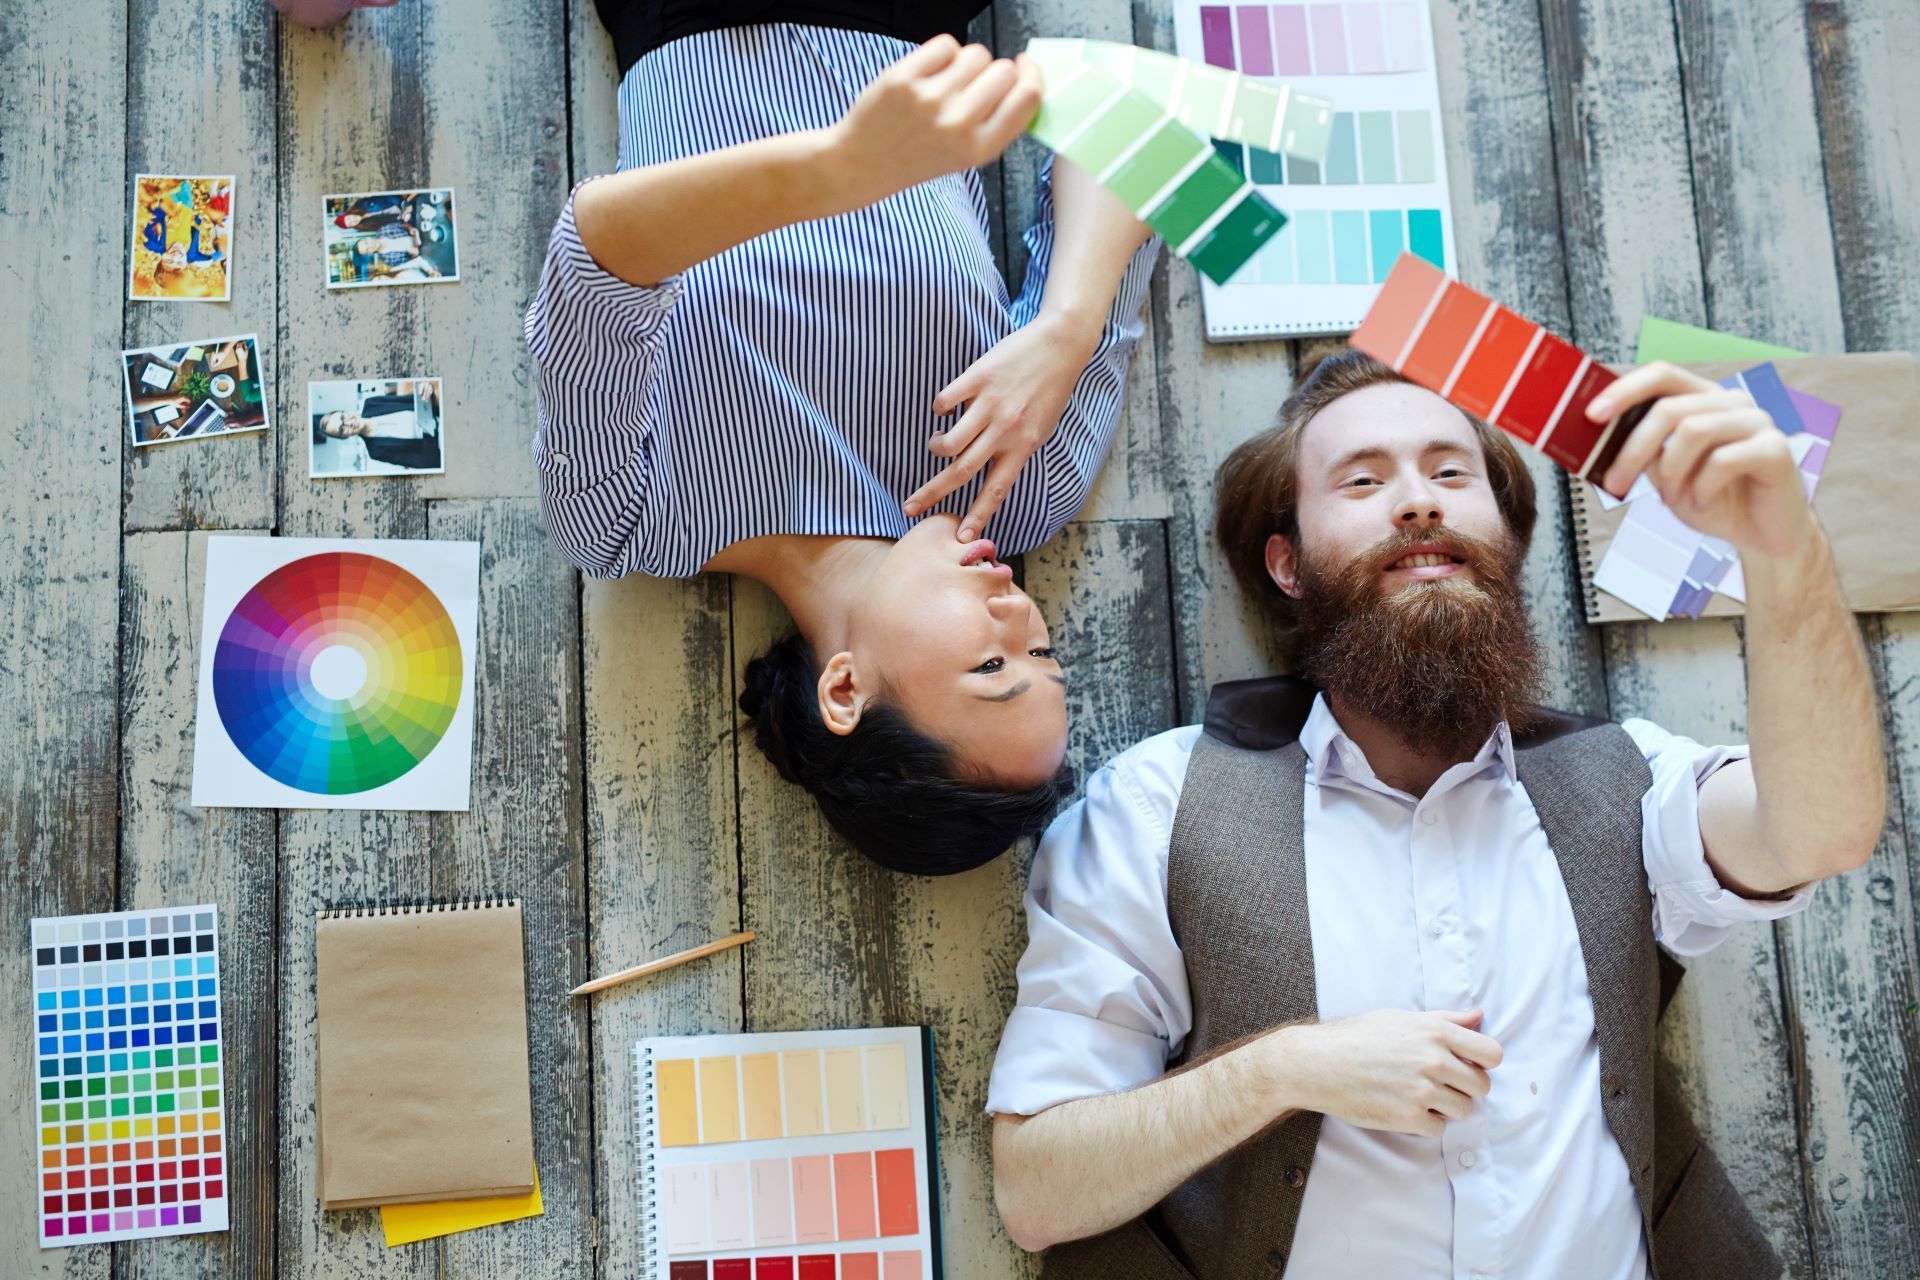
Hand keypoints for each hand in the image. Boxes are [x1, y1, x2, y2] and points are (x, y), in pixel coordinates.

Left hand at [827, 37, 1043, 206]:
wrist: (861, 165)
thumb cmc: (915, 159)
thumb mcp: (965, 156)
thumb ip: (996, 123)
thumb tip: (1024, 81)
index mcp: (979, 148)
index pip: (1027, 97)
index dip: (1031, 75)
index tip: (1024, 67)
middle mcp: (958, 124)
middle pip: (1004, 71)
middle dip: (996, 71)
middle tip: (975, 85)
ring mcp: (930, 99)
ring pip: (976, 54)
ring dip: (968, 62)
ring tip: (948, 82)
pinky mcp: (904, 78)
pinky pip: (946, 45)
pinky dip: (943, 54)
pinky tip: (930, 73)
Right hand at [903, 315, 1098, 538]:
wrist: (1060, 346)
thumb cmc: (1051, 390)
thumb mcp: (1042, 429)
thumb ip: (1017, 451)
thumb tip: (992, 472)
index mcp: (1023, 446)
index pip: (996, 489)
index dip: (978, 515)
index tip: (961, 536)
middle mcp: (1006, 430)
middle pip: (962, 471)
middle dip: (933, 493)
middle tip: (911, 507)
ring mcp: (991, 404)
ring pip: (950, 441)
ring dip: (937, 448)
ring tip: (937, 445)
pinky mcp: (979, 378)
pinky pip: (946, 401)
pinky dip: (940, 410)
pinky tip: (944, 409)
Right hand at [1285, 1008, 1500, 1137]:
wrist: (1318, 1063)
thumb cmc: (1357, 1037)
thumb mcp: (1401, 1018)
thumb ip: (1445, 1019)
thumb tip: (1478, 1018)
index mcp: (1435, 1031)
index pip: (1492, 1053)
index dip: (1484, 1063)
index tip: (1469, 1066)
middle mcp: (1434, 1059)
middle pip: (1482, 1086)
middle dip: (1466, 1088)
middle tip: (1442, 1084)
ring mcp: (1422, 1090)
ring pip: (1465, 1110)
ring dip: (1448, 1107)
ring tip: (1422, 1097)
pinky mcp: (1408, 1117)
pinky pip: (1439, 1128)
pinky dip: (1426, 1123)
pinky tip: (1406, 1109)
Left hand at [1590, 362, 1813, 559]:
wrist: (1762, 535)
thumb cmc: (1712, 501)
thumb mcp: (1667, 479)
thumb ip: (1645, 454)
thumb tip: (1604, 440)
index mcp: (1703, 399)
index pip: (1662, 376)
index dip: (1625, 390)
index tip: (1592, 415)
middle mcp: (1732, 402)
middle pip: (1670, 408)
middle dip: (1633, 449)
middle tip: (1614, 483)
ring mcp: (1758, 421)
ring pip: (1694, 431)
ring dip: (1672, 475)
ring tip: (1674, 501)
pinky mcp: (1776, 448)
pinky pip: (1723, 461)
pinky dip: (1702, 489)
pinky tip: (1703, 504)